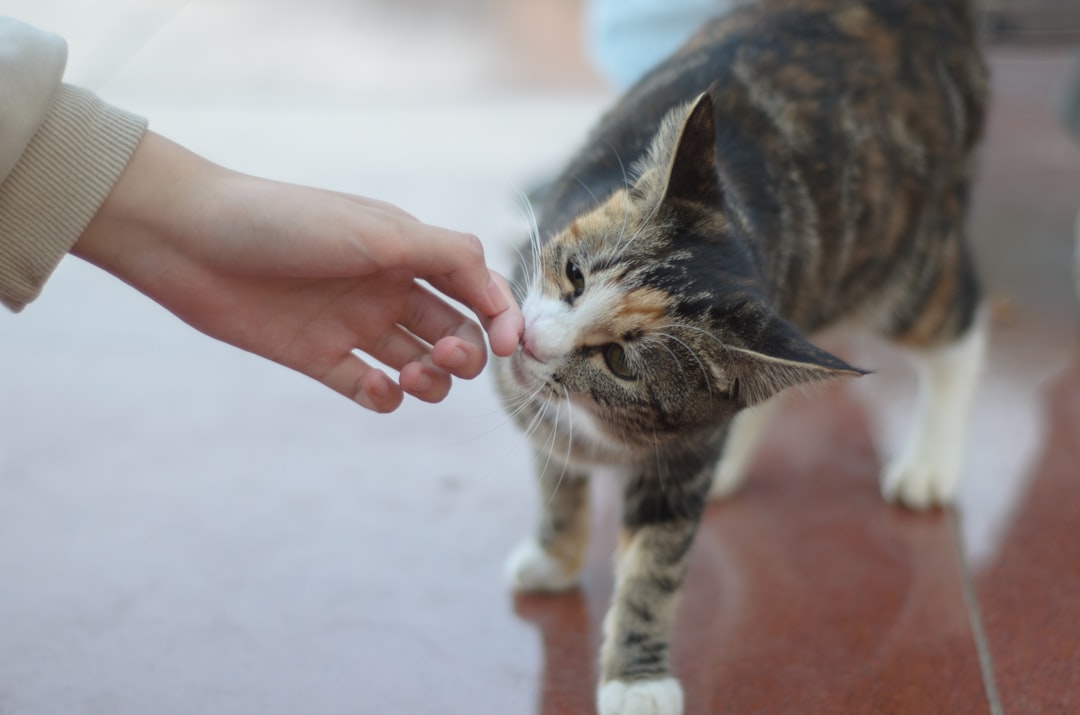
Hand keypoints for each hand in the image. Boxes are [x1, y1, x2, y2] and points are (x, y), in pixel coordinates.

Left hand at [73, 132, 522, 411]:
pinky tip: (373, 387)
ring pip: (418, 367)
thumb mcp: (380, 231)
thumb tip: (500, 290)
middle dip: (465, 355)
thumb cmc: (288, 224)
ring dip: (430, 382)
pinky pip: (368, 390)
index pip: (476, 290)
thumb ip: (447, 256)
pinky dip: (383, 398)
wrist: (193, 241)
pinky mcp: (318, 357)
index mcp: (409, 253)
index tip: (509, 348)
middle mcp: (388, 290)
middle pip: (454, 334)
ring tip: (410, 378)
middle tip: (445, 357)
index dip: (500, 319)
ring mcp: (354, 326)